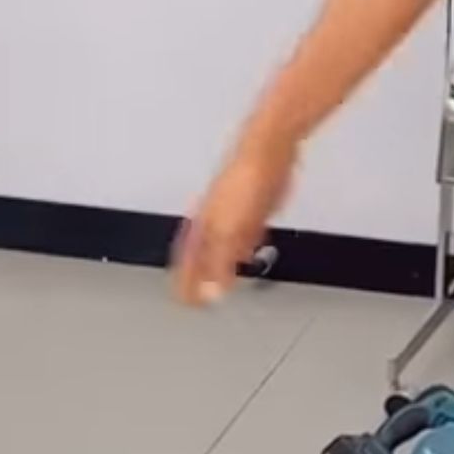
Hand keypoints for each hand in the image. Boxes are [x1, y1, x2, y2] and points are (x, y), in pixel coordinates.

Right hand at [173, 130, 295, 304]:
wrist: (267, 151)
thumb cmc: (244, 182)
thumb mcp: (230, 232)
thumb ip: (220, 264)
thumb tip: (213, 291)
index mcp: (202, 227)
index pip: (187, 263)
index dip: (186, 284)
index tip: (186, 302)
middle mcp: (213, 221)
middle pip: (202, 256)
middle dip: (200, 277)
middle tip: (200, 296)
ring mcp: (232, 213)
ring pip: (222, 245)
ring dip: (220, 263)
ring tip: (221, 280)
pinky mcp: (253, 207)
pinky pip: (243, 233)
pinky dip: (242, 246)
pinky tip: (247, 250)